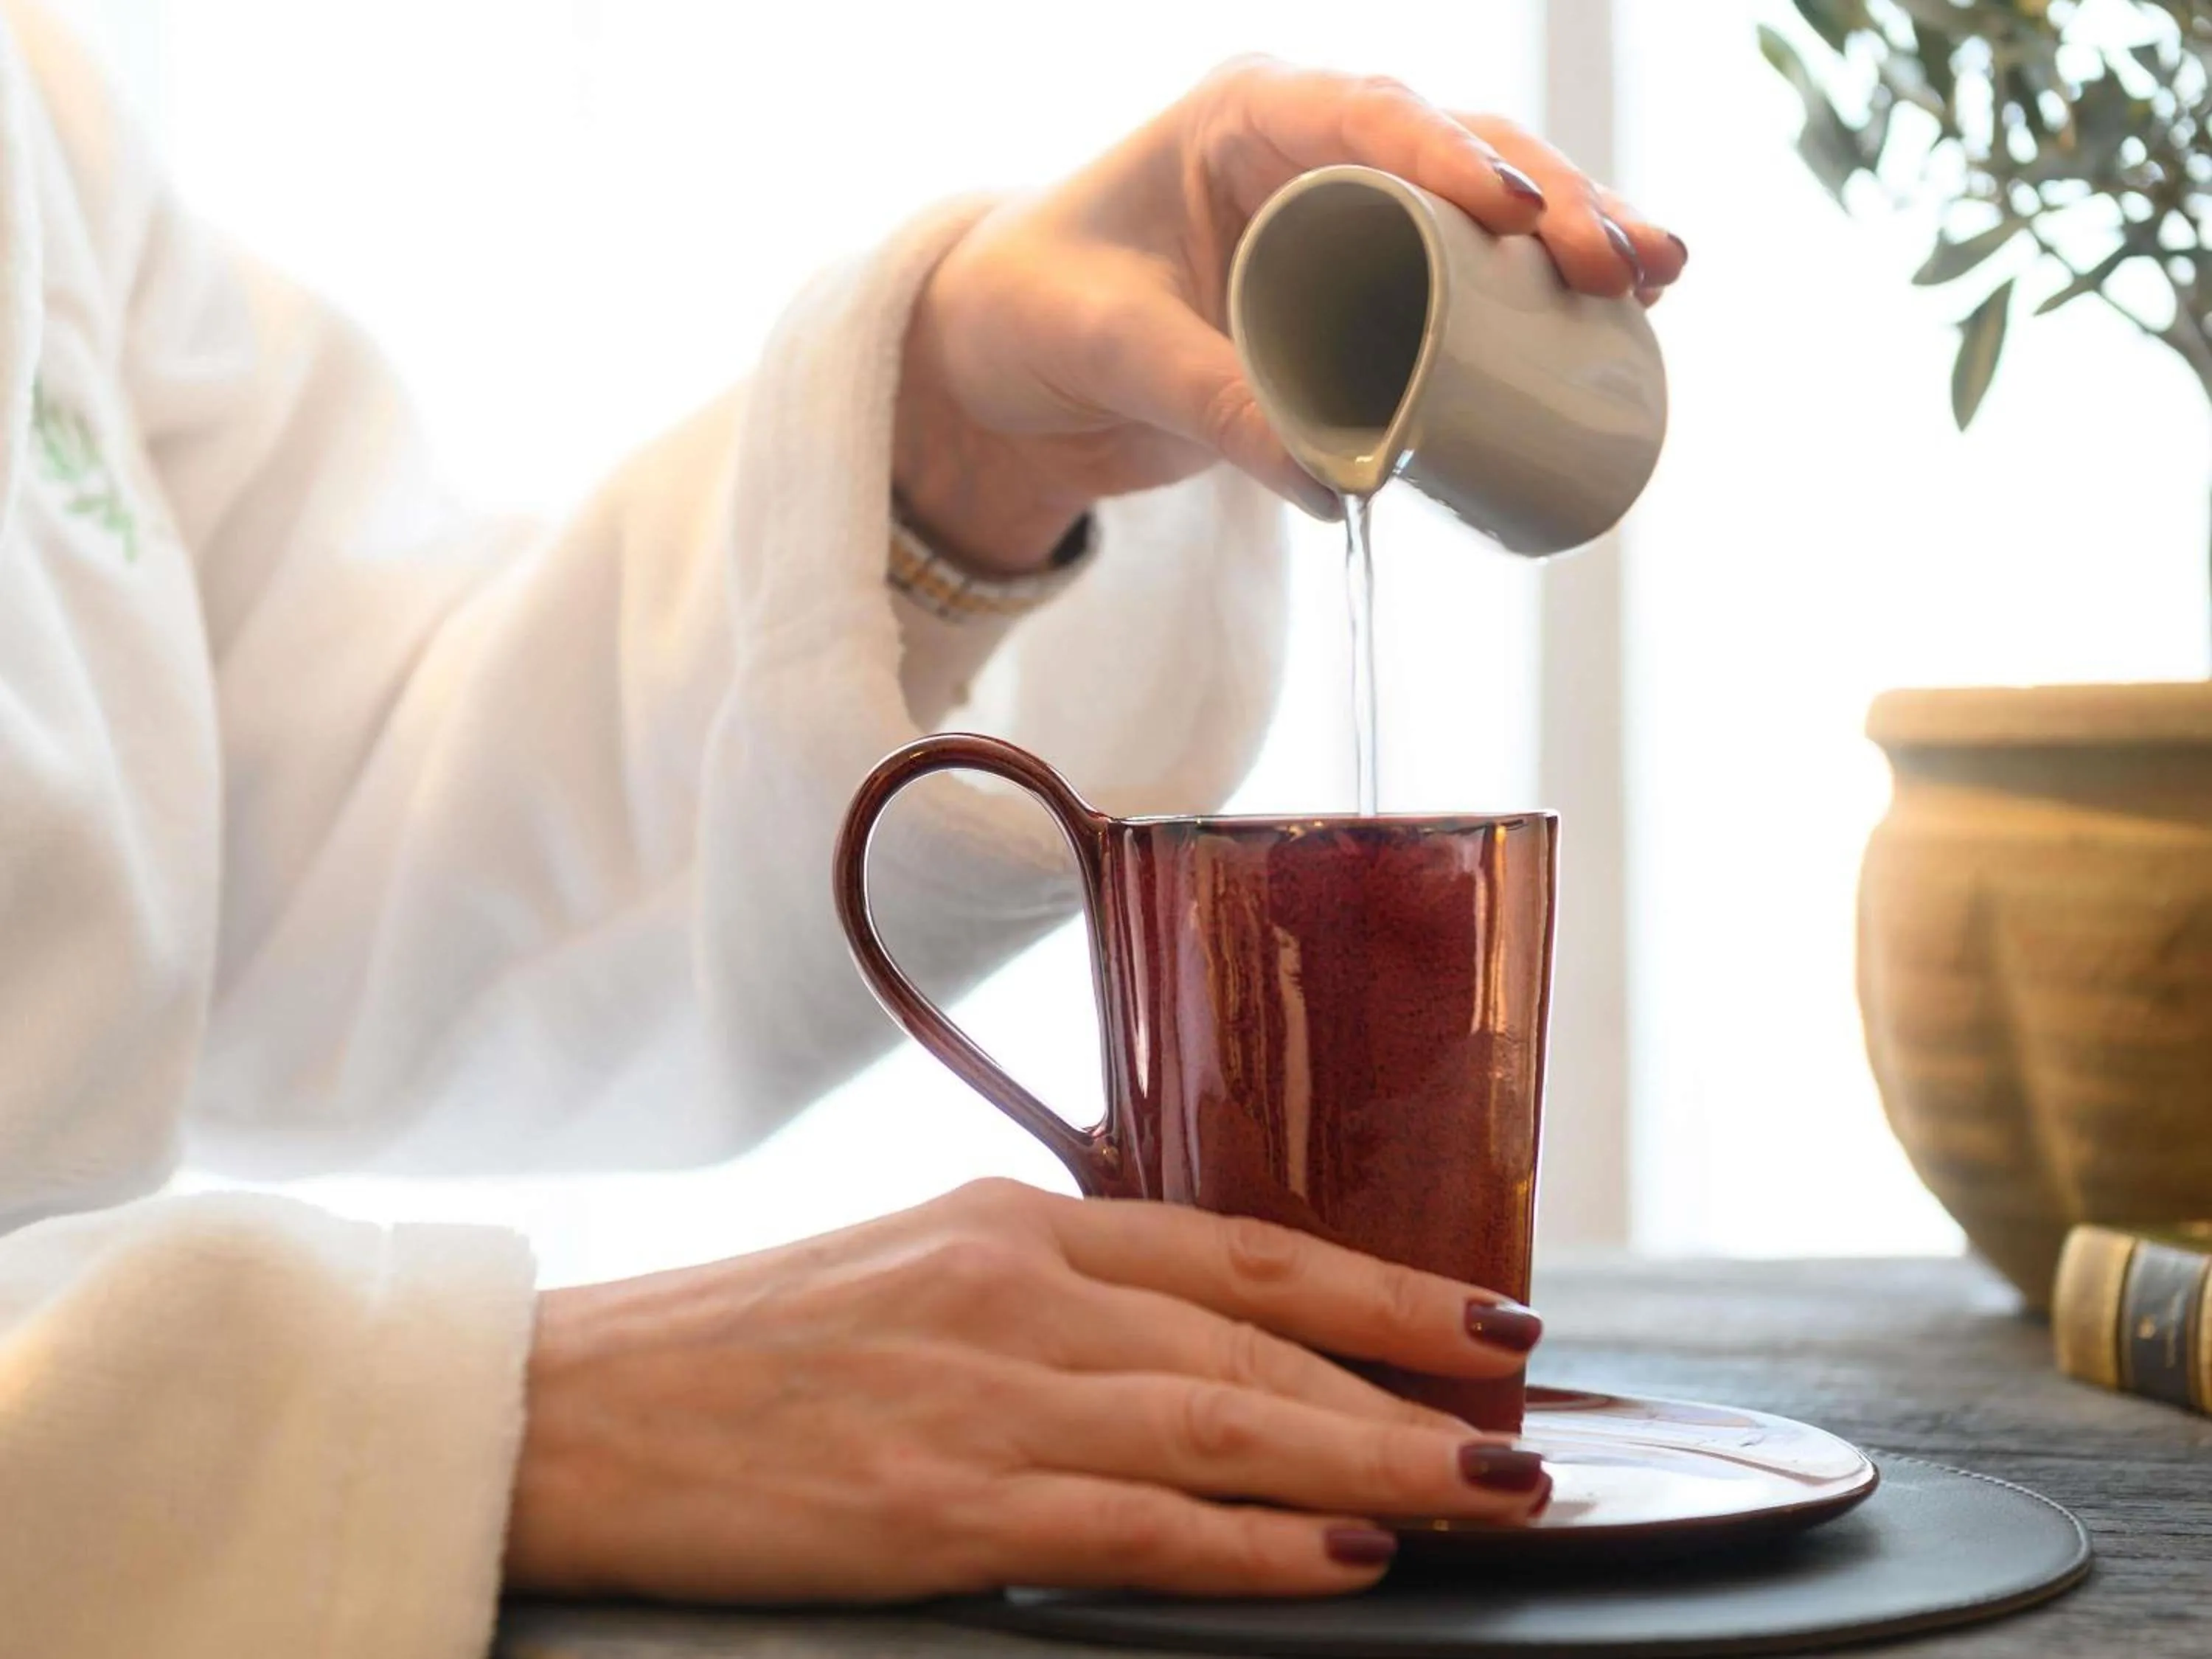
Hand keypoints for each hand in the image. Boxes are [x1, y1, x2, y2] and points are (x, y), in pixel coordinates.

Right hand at [506, 1177, 1547, 1601]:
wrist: (578, 1409)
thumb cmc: (746, 1344)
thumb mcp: (913, 1265)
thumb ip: (1052, 1290)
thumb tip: (1191, 1338)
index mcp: (1015, 1221)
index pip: (1244, 1246)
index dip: (1381, 1282)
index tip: (1487, 1316)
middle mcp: (1019, 1287)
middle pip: (1261, 1337)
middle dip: (1412, 1385)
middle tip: (1529, 1427)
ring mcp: (985, 1396)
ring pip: (1227, 1425)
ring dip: (1375, 1462)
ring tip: (1486, 1495)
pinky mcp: (941, 1507)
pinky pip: (1137, 1529)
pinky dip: (1255, 1546)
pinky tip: (1341, 1559)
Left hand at [892, 56, 1686, 571]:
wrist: (1003, 368)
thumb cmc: (1030, 316)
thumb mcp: (1107, 350)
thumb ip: (1208, 403)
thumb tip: (1342, 481)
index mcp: (1245, 118)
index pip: (1369, 115)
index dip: (1453, 158)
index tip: (1521, 213)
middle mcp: (1312, 151)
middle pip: (1459, 157)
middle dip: (1555, 203)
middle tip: (1628, 263)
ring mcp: (1347, 221)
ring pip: (1483, 214)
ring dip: (1574, 242)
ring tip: (1657, 281)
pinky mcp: (1361, 295)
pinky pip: (1463, 285)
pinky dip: (1534, 303)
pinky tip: (1618, 320)